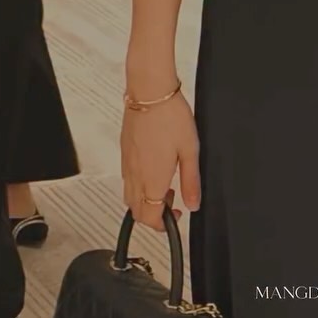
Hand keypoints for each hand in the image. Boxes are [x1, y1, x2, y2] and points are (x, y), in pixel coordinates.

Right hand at [121, 90, 200, 231]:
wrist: (150, 91)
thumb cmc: (170, 115)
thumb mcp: (190, 150)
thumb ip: (191, 181)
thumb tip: (193, 204)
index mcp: (152, 180)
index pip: (149, 218)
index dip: (162, 225)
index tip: (176, 216)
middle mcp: (135, 175)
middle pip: (136, 212)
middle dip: (153, 216)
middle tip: (171, 202)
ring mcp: (127, 164)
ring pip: (129, 197)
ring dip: (145, 201)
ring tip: (164, 184)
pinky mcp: (124, 152)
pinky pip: (127, 179)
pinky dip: (138, 185)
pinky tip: (153, 169)